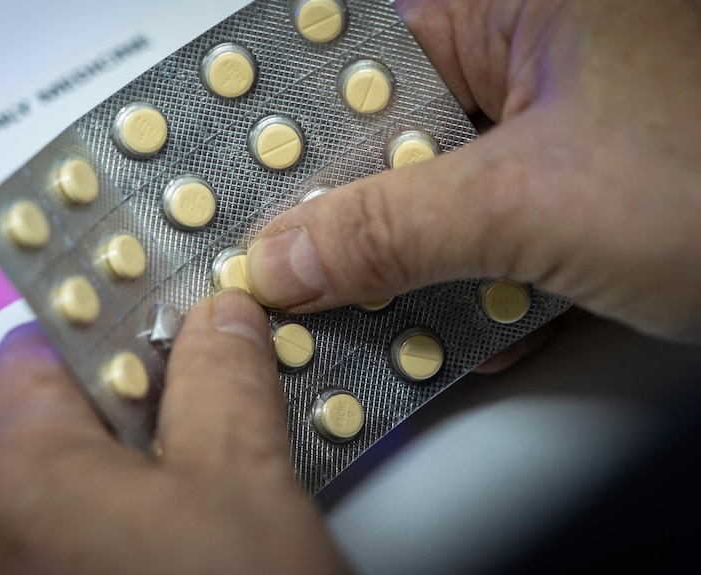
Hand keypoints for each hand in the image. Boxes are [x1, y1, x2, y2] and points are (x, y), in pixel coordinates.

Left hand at [0, 289, 348, 574]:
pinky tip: (175, 543)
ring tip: (205, 487)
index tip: (178, 326)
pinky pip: (58, 537)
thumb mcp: (240, 484)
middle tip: (210, 415)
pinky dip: (113, 524)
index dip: (126, 325)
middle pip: (55, 412)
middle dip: (139, 404)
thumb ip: (224, 374)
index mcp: (4, 468)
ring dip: (134, 467)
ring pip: (62, 479)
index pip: (49, 339)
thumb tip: (218, 316)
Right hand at [246, 0, 700, 342]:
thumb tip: (286, 252)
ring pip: (428, 199)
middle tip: (298, 275)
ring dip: (408, 268)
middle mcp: (521, 60)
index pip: (346, 59)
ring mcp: (544, 133)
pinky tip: (477, 324)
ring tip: (379, 315)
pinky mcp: (565, 196)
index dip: (285, 131)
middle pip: (382, 139)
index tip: (238, 192)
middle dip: (346, 220)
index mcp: (509, 7)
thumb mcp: (540, 203)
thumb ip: (394, 229)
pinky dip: (469, 287)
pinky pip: (481, 236)